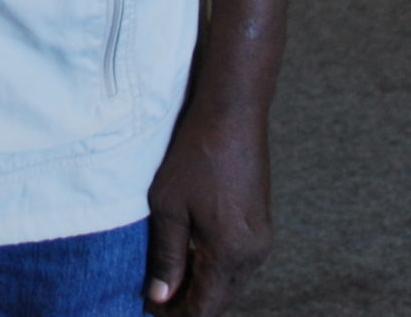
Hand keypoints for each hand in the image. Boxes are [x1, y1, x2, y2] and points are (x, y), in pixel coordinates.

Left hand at [143, 99, 271, 314]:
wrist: (232, 114)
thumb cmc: (195, 155)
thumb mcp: (168, 206)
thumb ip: (166, 257)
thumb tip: (160, 298)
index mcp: (230, 253)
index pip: (204, 307)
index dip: (175, 314)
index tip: (149, 309)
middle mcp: (253, 253)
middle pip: (221, 300)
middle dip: (189, 305)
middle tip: (155, 297)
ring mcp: (262, 240)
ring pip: (231, 284)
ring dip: (202, 288)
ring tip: (168, 278)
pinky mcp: (261, 225)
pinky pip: (239, 264)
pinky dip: (215, 270)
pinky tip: (191, 257)